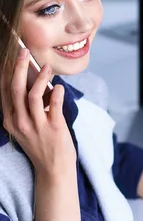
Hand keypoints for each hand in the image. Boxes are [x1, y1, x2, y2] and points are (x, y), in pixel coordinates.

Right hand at [0, 48, 75, 175]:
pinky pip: (54, 105)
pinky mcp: (54, 128)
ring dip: (40, 78)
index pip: (4, 91)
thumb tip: (33, 79)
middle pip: (15, 89)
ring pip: (34, 95)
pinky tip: (59, 87)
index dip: (6, 72)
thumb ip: (26, 107)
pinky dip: (57, 93)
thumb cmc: (42, 144)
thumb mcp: (26, 126)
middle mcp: (20, 122)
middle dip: (19, 67)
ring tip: (48, 68)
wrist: (54, 169)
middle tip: (24, 51)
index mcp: (10, 120)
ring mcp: (36, 126)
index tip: (10, 56)